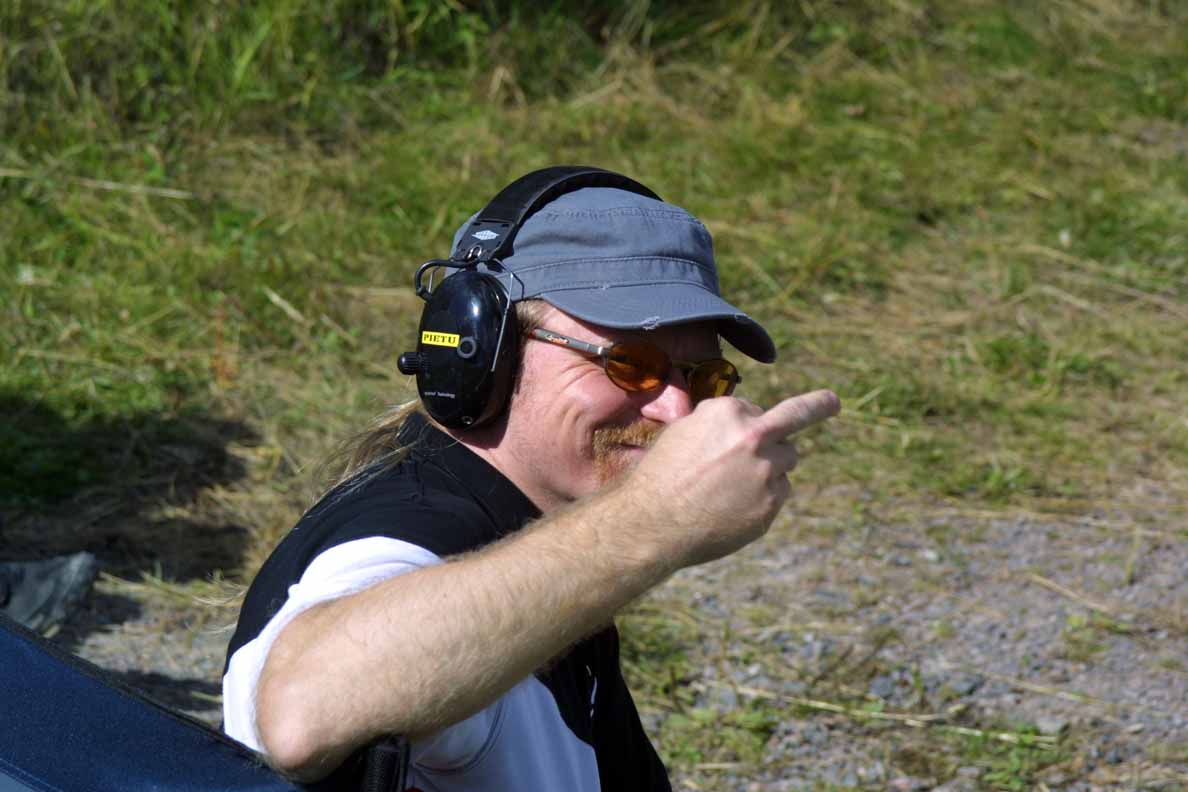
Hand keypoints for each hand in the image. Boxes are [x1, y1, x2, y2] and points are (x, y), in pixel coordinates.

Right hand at [625, 389, 839, 568]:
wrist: (653, 523)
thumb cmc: (661, 476)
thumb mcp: (682, 432)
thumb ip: (717, 423)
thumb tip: (743, 423)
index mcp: (729, 412)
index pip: (753, 409)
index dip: (739, 426)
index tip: (741, 432)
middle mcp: (753, 436)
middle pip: (792, 422)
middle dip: (818, 406)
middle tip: (833, 401)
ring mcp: (766, 471)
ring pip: (787, 460)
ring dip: (771, 467)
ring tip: (733, 487)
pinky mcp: (771, 504)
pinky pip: (779, 492)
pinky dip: (763, 497)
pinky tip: (732, 508)